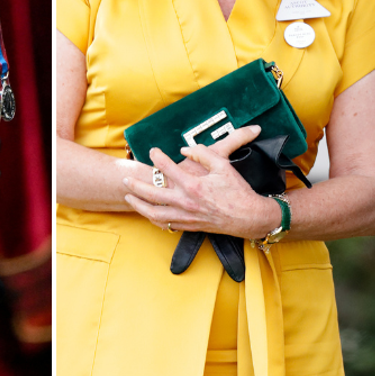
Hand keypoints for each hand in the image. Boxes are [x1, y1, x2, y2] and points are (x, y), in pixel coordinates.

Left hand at [122, 125, 280, 239]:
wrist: (249, 217)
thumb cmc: (237, 190)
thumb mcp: (223, 165)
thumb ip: (202, 153)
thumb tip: (185, 149)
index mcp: (193, 185)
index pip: (168, 168)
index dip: (158, 157)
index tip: (153, 150)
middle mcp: (186, 202)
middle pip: (152, 194)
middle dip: (136, 185)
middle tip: (125, 178)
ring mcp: (186, 216)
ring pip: (154, 213)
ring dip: (139, 205)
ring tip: (128, 197)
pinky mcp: (190, 226)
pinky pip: (166, 225)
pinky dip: (153, 219)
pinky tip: (147, 214)